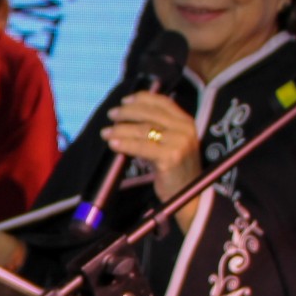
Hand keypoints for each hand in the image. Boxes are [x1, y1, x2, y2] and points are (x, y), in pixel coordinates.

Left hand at [104, 91, 202, 209]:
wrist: (189, 197)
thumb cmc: (176, 171)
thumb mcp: (173, 144)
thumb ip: (159, 129)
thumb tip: (128, 118)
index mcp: (187, 122)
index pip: (163, 102)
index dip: (142, 99)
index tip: (125, 101)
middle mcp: (185, 130)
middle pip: (150, 114)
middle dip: (128, 113)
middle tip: (112, 115)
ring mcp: (179, 143)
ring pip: (144, 130)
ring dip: (121, 129)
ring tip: (106, 132)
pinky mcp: (170, 158)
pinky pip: (141, 147)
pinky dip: (125, 144)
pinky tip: (113, 144)